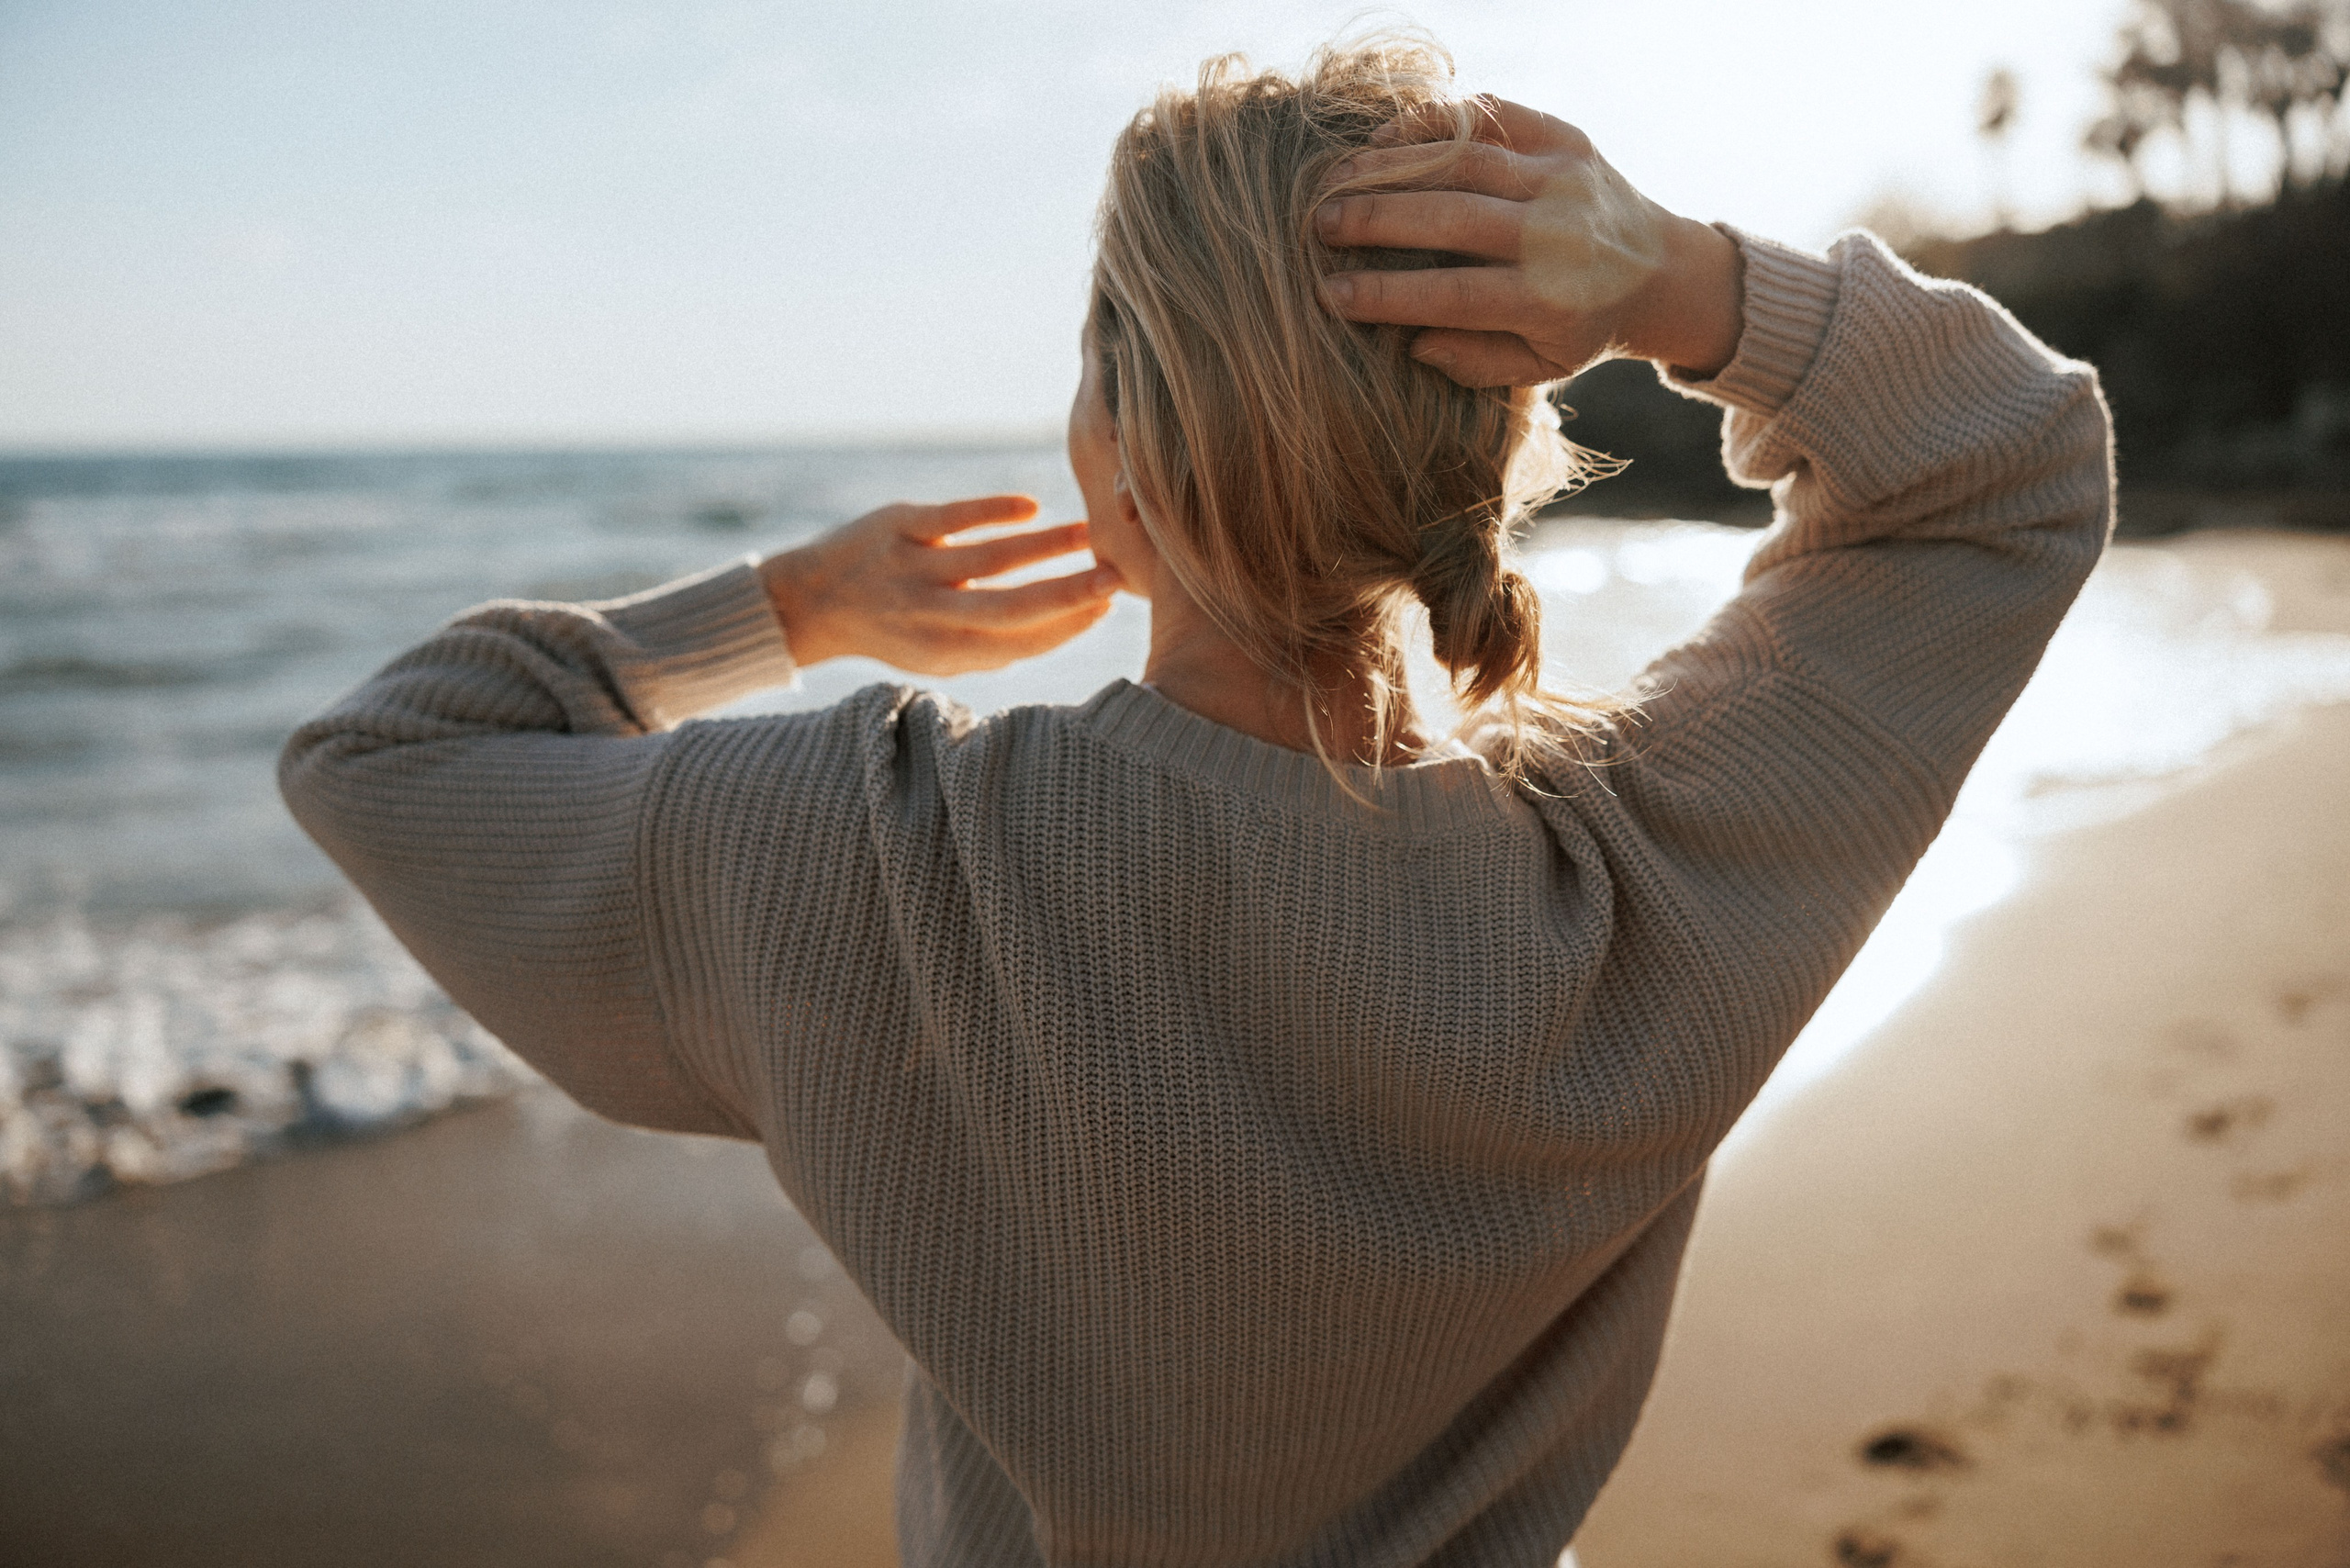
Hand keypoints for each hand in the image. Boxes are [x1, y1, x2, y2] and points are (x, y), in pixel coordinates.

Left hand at [760, 495, 1117, 673]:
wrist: (812, 600)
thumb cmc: (896, 629)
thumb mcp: (939, 654)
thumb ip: (994, 645)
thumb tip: (1068, 622)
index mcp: (943, 654)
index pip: (1018, 644)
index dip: (1066, 628)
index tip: (1106, 608)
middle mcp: (928, 616)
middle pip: (1009, 610)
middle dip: (1065, 597)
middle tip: (1114, 580)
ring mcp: (912, 569)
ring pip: (990, 560)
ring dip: (1046, 547)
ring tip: (1088, 534)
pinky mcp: (898, 527)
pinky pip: (953, 519)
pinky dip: (994, 512)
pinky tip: (1031, 508)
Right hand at [1314, 98, 1743, 386]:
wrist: (1661, 270)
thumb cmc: (1580, 328)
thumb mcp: (1539, 367)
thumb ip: (1475, 363)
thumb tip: (1412, 342)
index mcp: (1551, 300)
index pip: (1454, 295)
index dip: (1386, 294)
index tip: (1329, 294)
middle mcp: (1559, 234)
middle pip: (1453, 218)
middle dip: (1377, 219)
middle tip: (1317, 224)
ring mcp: (1564, 177)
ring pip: (1464, 160)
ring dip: (1392, 166)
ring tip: (1336, 179)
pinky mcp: (1564, 137)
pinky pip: (1490, 115)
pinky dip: (1434, 120)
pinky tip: (1384, 135)